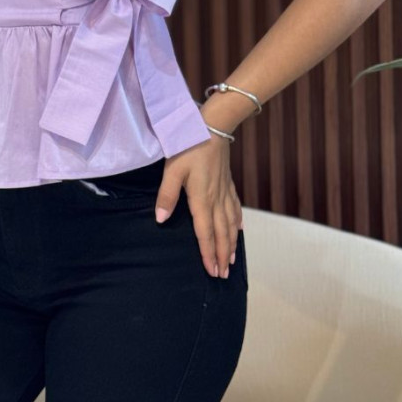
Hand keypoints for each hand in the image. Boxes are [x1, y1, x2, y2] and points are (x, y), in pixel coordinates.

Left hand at [154, 137, 242, 278]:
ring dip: (232, 243)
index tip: (212, 271)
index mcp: (202, 199)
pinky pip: (236, 207)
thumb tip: (161, 220)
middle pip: (222, 233)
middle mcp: (217, 199)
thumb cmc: (189, 146)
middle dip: (223, 255)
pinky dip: (238, 221)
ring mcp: (225, 191)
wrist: (213, 126)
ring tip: (232, 260)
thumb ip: (166, 195)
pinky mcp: (228, 182)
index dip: (208, 254)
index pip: (205, 233)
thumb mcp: (172, 169)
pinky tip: (240, 229)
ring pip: (231, 223)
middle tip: (223, 275)